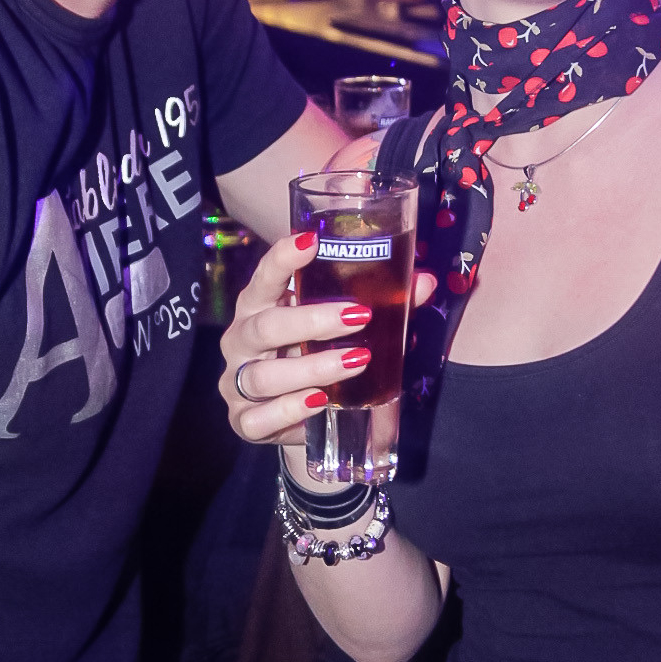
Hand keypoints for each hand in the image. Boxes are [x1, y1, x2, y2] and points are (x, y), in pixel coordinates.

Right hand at [219, 230, 433, 445]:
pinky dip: (289, 411)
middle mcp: (241, 340)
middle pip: (265, 326)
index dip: (283, 258)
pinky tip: (319, 403)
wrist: (292, 416)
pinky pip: (259, 418)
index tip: (311, 241)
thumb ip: (379, 305)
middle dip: (312, 321)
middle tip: (358, 316)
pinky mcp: (244, 421)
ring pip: (263, 375)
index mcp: (259, 306)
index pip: (264, 276)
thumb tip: (424, 283)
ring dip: (312, 368)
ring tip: (356, 361)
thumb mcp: (341, 328)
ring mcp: (236, 382)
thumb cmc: (313, 354)